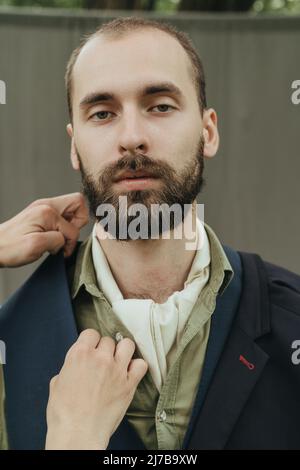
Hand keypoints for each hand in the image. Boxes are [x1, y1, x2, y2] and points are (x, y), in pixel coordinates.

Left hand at [0, 193, 88, 266]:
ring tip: (57, 238)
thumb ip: (57, 240)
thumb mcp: (36, 246)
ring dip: (69, 226)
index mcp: (46, 211)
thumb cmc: (10, 247)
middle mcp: (45, 205)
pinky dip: (61, 228)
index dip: (71, 239)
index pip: (74, 225)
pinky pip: (61, 216)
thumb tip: (65, 239)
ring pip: (71, 209)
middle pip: (78, 203)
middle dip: (78, 223)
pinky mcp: (41, 214)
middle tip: (65, 236)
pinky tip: (51, 237)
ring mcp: (43, 208)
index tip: (63, 247)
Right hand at [45, 329, 147, 449]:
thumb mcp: (57, 384)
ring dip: (123, 351)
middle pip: (108, 340)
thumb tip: (74, 368)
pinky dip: (137, 367)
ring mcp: (117, 370)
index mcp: (79, 354)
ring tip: (119, 361)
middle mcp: (100, 358)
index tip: (91, 349)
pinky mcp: (129, 384)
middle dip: (105, 349)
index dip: (90, 341)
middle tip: (102, 362)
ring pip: (127, 345)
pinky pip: (141, 364)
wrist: (78, 433)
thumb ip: (69, 369)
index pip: (91, 333)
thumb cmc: (64, 413)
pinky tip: (130, 373)